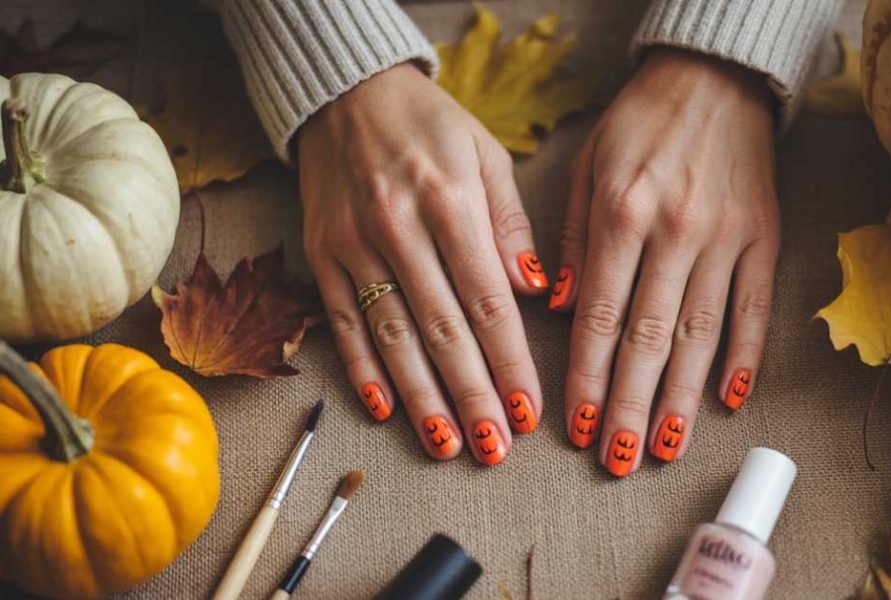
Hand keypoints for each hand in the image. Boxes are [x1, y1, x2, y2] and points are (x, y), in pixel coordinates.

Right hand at [299, 63, 545, 464]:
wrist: (345, 91)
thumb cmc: (430, 125)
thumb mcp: (486, 154)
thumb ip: (511, 224)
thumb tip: (535, 290)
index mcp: (450, 201)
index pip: (487, 300)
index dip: (509, 361)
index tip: (529, 410)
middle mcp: (399, 228)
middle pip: (441, 329)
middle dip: (472, 395)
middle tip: (494, 448)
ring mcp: (353, 245)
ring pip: (391, 337)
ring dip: (421, 397)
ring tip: (447, 445)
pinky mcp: (320, 255)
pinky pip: (342, 322)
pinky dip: (361, 369)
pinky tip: (384, 409)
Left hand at [556, 49, 779, 475]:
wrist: (713, 79)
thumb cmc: (637, 124)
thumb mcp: (585, 168)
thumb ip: (571, 241)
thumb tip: (561, 312)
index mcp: (622, 215)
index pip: (600, 318)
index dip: (588, 379)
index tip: (578, 427)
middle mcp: (674, 233)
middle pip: (648, 340)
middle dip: (630, 406)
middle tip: (618, 460)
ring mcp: (725, 238)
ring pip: (700, 335)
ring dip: (680, 398)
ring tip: (664, 447)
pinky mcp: (765, 238)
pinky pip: (754, 307)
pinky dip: (745, 356)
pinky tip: (730, 399)